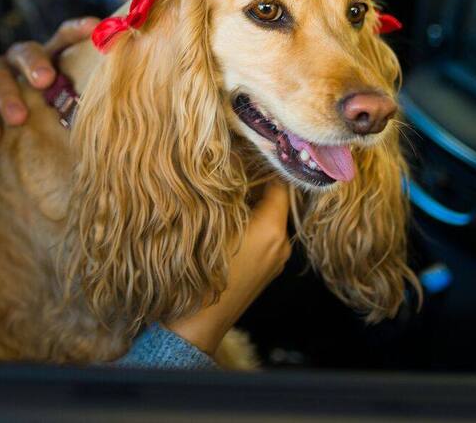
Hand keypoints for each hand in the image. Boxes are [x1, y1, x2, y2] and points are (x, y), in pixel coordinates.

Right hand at [0, 17, 99, 142]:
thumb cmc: (43, 125)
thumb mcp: (64, 115)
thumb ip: (84, 108)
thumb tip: (121, 119)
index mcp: (50, 60)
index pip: (64, 38)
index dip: (78, 30)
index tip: (95, 27)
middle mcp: (21, 59)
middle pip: (26, 50)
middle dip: (35, 63)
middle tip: (45, 81)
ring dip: (6, 93)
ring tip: (18, 118)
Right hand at [165, 181, 291, 353]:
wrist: (195, 326)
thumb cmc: (200, 273)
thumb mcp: (211, 224)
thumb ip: (227, 194)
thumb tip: (232, 164)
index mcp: (271, 230)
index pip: (278, 183)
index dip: (261, 164)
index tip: (243, 148)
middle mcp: (280, 245)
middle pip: (274, 200)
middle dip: (253, 183)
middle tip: (229, 166)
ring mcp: (273, 261)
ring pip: (267, 219)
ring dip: (249, 204)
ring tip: (223, 191)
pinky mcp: (264, 272)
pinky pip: (262, 236)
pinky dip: (248, 223)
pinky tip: (224, 219)